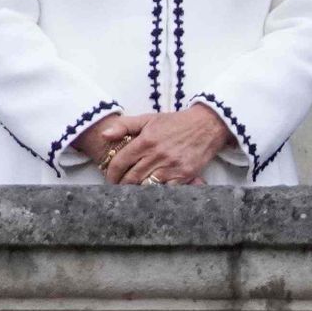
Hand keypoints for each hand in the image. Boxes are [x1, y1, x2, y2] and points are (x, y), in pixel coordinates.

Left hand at [103, 104, 229, 187]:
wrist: (207, 125)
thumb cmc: (176, 123)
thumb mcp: (149, 119)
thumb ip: (125, 126)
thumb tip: (104, 135)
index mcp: (146, 141)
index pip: (120, 162)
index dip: (111, 173)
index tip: (110, 178)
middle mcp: (157, 155)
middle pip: (131, 178)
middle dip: (122, 185)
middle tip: (119, 187)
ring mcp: (171, 166)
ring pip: (146, 186)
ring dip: (137, 190)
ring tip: (133, 190)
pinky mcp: (184, 175)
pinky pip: (166, 190)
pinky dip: (157, 192)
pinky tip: (153, 190)